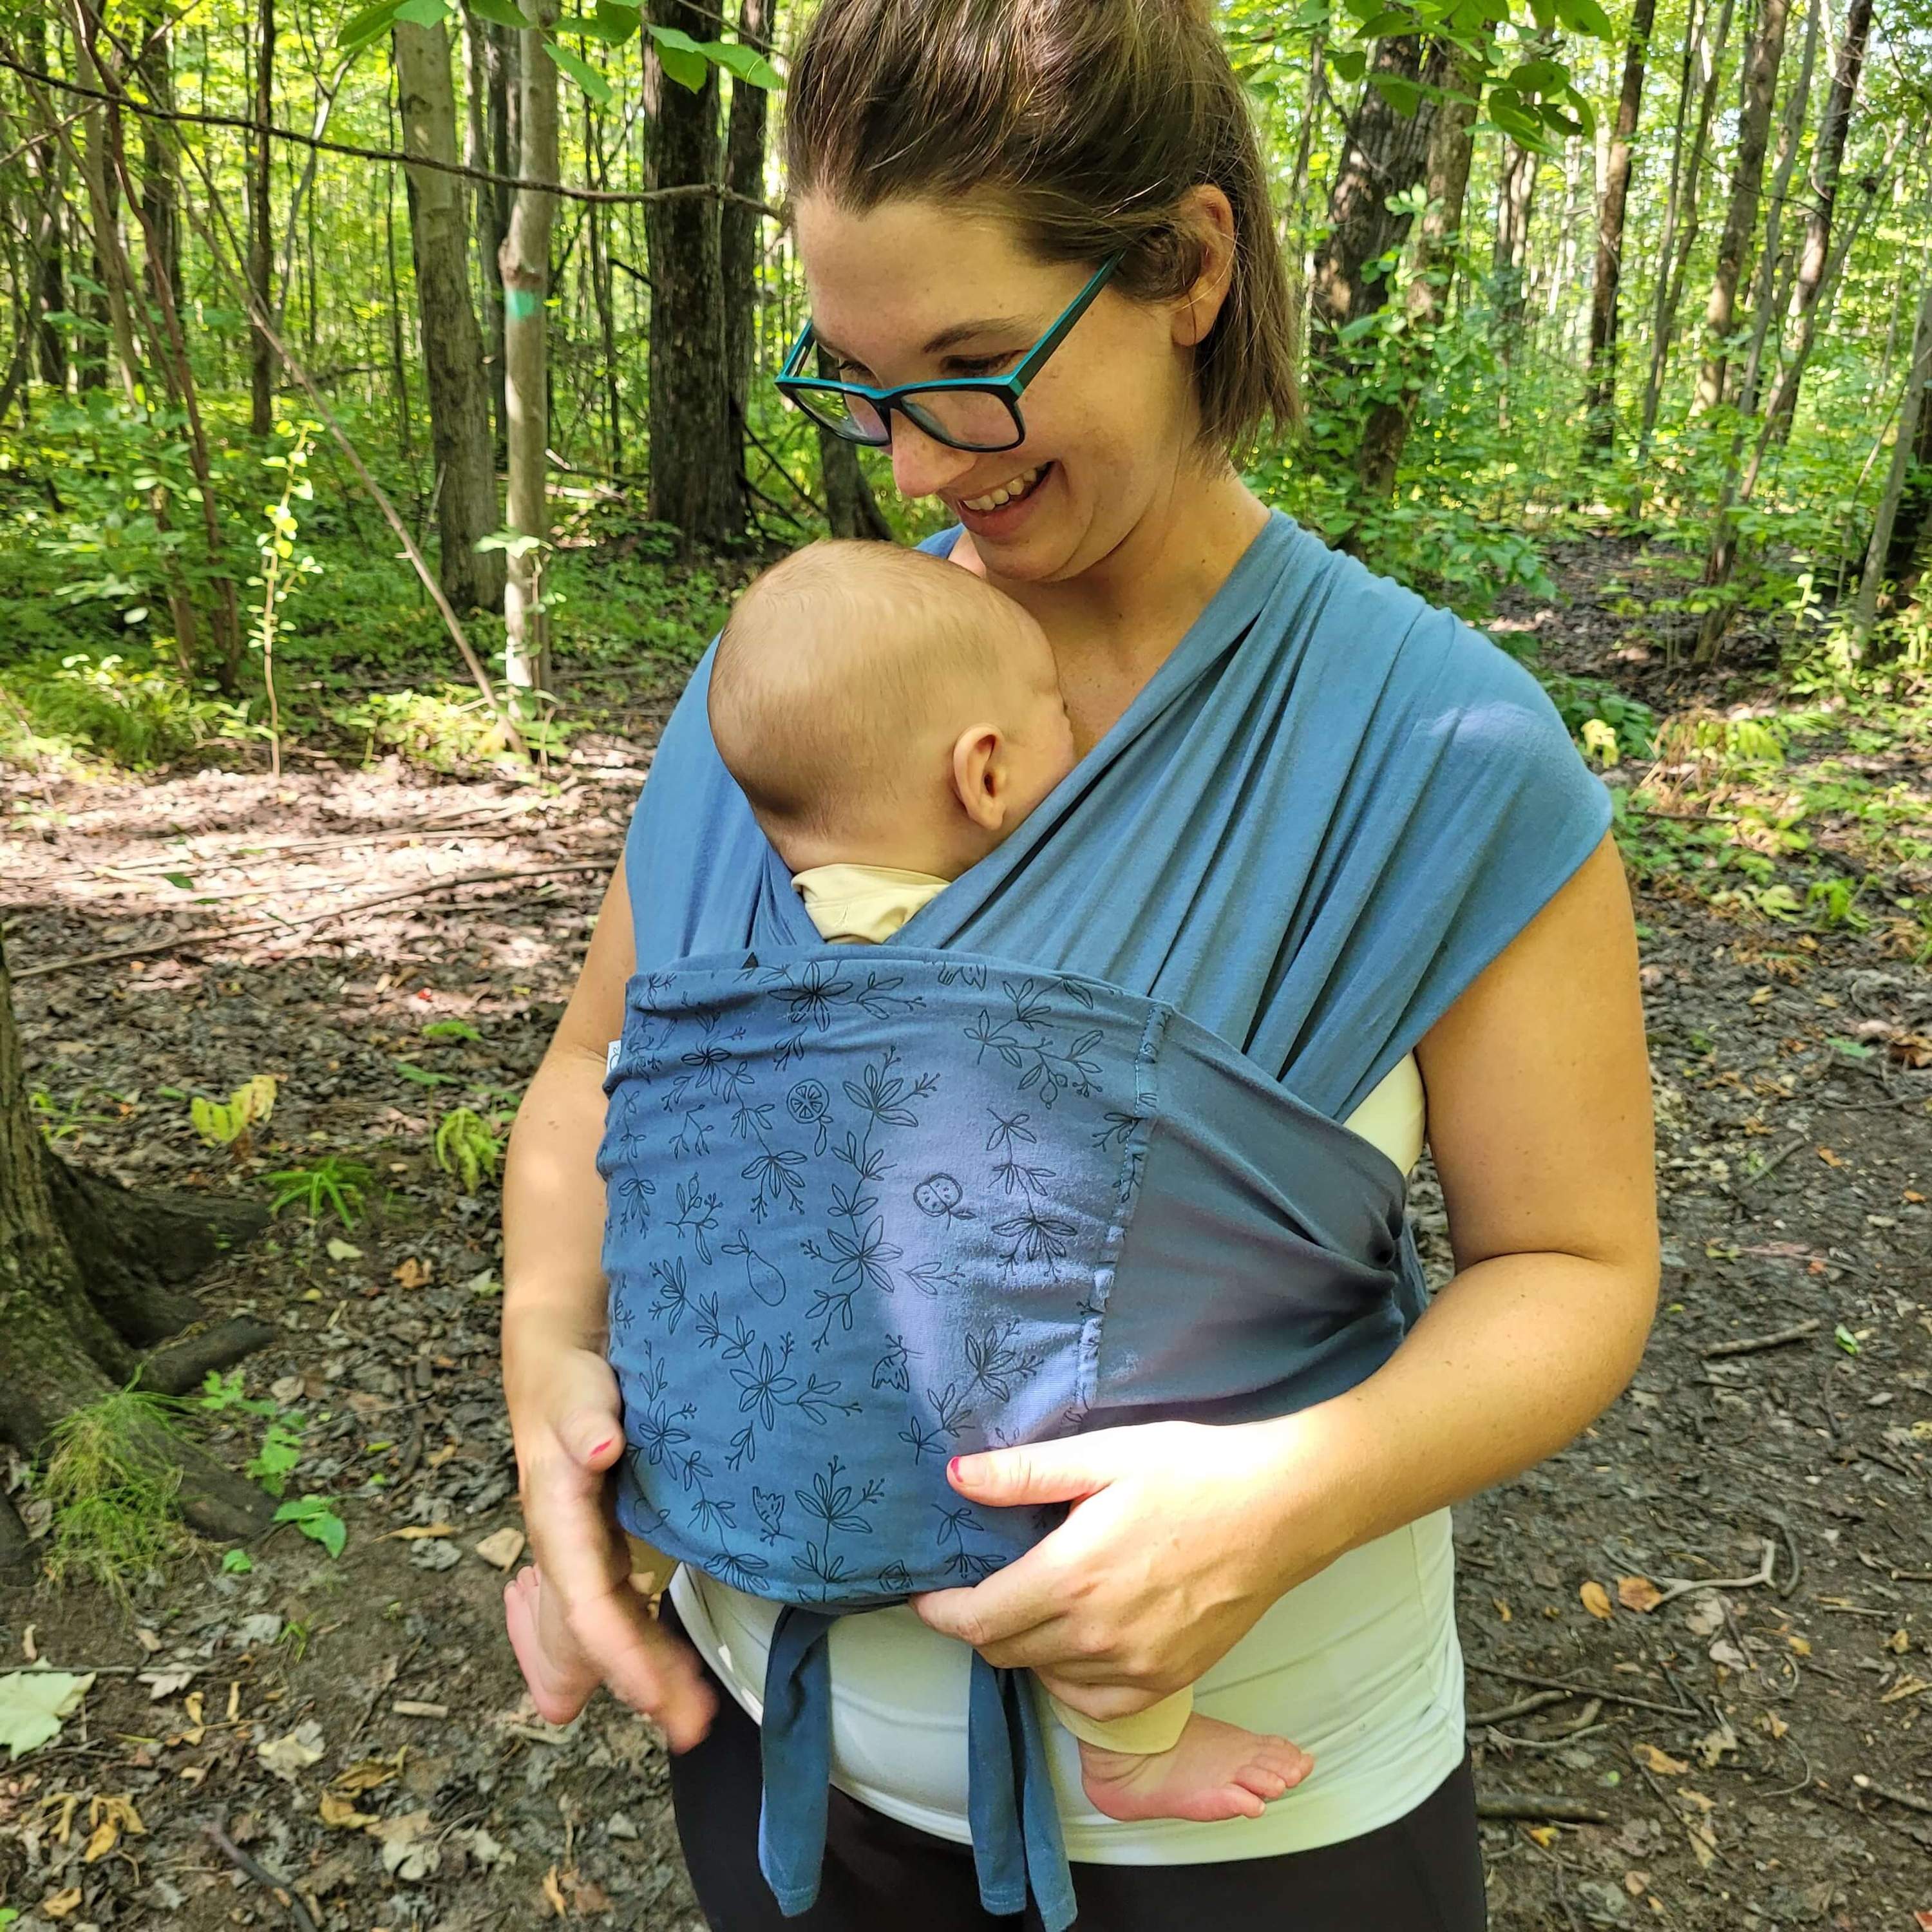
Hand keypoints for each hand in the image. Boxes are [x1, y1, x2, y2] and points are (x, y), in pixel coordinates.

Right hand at [506, 1338, 715, 1749]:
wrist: (559, 1358)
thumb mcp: (575, 1395)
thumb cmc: (568, 1381)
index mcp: (557, 1522)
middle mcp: (568, 1548)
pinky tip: (670, 1673)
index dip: (619, 1653)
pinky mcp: (607, 1540)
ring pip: (613, 1623)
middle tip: (692, 1727)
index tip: (655, 1697)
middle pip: (602, 1629)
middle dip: (642, 1680)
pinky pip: (622, 1603)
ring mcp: (586, 1549)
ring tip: (691, 1714)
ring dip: (647, 1670)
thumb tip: (600, 1451)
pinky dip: (643, 1640)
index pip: (587, 1604)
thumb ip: (583, 1425)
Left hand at [907, 1416, 1350, 1726]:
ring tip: (1034, 1603)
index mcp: (1070, 1579)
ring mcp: (1136, 1667)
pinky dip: (1071, 1679)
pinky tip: (1078, 1641)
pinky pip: (1094, 1702)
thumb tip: (956, 1477)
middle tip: (983, 1587)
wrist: (1284, 1507)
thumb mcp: (1103, 1456)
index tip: (930, 1593)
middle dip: (979, 1624)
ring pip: (1046, 1676)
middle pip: (1005, 1652)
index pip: (977, 1620)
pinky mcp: (1169, 1680)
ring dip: (1026, 1647)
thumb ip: (1024, 1473)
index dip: (942, 1611)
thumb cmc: (1194, 1470)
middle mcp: (1096, 1636)